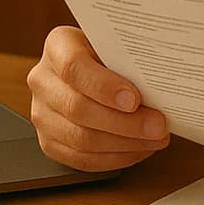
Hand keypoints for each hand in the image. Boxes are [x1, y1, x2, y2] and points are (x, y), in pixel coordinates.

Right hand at [27, 25, 168, 171]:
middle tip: (157, 126)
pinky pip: (81, 159)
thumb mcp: (117, 45)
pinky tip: (139, 149)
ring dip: (124, 144)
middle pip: (77, 108)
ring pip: (80, 139)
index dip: (104, 86)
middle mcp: (43, 80)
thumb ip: (129, 60)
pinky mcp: (49, 142)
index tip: (134, 99)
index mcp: (58, 46)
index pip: (73, 67)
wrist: (92, 68)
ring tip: (155, 139)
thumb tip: (162, 84)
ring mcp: (42, 114)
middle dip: (124, 122)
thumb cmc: (110, 54)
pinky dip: (116, 158)